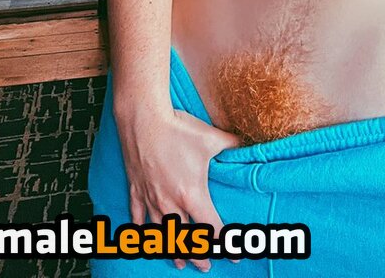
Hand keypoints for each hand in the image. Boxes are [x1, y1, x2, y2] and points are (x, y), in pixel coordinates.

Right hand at [115, 96, 242, 271]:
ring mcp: (151, 199)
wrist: (144, 121)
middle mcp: (171, 203)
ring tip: (179, 262)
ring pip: (163, 232)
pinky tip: (146, 238)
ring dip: (172, 249)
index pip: (212, 228)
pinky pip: (138, 216)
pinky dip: (143, 229)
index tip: (234, 254)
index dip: (225, 243)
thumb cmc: (179, 129)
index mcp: (192, 195)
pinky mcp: (137, 190)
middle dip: (198, 255)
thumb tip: (247, 145)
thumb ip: (232, 145)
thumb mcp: (212, 138)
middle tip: (206, 266)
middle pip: (186, 238)